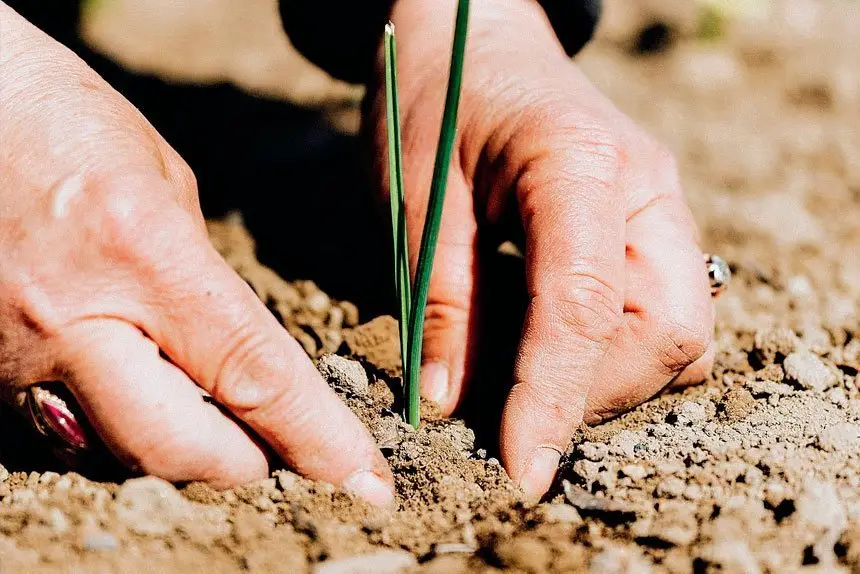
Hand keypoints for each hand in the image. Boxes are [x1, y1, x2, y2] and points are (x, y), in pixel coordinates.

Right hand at [0, 4, 392, 504]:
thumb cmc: (58, 118)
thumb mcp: (161, 179)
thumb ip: (201, 276)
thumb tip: (233, 351)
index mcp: (142, 252)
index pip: (252, 374)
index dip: (318, 439)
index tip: (366, 480)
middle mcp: (73, 319)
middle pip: (180, 449)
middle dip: (246, 464)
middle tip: (280, 452)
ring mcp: (14, 356)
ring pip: (119, 453)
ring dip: (182, 448)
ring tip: (214, 416)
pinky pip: (66, 430)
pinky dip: (118, 426)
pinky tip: (139, 387)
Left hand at [375, 0, 713, 500]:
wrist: (471, 34)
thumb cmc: (435, 96)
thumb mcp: (416, 192)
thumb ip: (441, 298)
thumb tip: (451, 403)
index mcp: (580, 163)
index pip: (587, 305)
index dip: (555, 398)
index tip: (523, 469)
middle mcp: (646, 189)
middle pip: (667, 333)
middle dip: (592, 393)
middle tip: (509, 413)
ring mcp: (659, 208)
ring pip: (677, 335)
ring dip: (604, 380)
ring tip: (521, 379)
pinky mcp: (649, 229)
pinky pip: (659, 317)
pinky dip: (609, 354)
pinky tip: (545, 346)